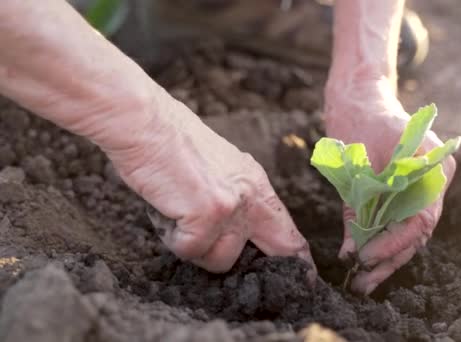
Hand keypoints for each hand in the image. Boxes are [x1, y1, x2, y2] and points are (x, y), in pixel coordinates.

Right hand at [0, 0, 313, 278]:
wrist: (145, 122)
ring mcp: (232, 206)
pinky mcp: (207, 215)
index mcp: (256, 184)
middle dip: (268, 268)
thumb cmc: (170, 142)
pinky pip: (190, 251)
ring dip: (196, 248)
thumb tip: (234, 235)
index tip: (301, 273)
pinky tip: (166, 212)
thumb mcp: (217, 169)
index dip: (296, 257)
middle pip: (280, 247)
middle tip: (241, 267)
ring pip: (221, 260)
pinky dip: (173, 239)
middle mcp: (251, 196)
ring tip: (178, 217)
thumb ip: (232, 198)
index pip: (288, 230)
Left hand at [324, 78, 455, 294]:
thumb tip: (352, 252)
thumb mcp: (358, 164)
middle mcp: (434, 180)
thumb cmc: (361, 119)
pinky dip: (379, 238)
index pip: (422, 220)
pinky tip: (361, 258)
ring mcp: (422, 186)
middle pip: (416, 232)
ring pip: (406, 232)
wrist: (359, 96)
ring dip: (384, 256)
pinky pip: (395, 221)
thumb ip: (358, 208)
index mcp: (435, 168)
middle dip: (388, 259)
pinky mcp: (403, 190)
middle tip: (363, 282)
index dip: (394, 244)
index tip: (366, 258)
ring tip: (362, 281)